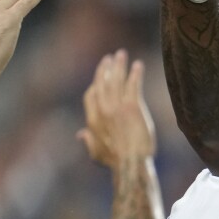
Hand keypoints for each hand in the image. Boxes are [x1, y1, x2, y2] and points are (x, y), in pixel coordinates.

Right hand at [77, 50, 155, 167]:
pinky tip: (138, 65)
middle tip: (110, 58)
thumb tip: (80, 134)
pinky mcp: (132, 106)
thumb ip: (88, 141)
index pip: (91, 95)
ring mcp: (117, 106)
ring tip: (122, 54)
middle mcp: (103, 109)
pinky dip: (135, 73)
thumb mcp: (96, 153)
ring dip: (119, 65)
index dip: (96, 84)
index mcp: (92, 119)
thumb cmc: (114, 161)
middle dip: (106, 68)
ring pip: (116, 80)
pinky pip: (133, 85)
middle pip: (102, 82)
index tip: (102, 76)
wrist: (130, 163)